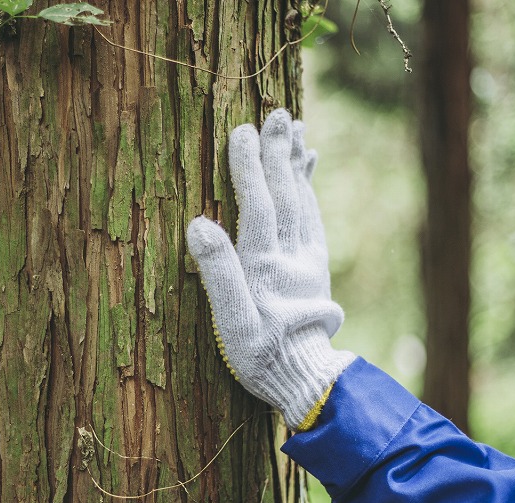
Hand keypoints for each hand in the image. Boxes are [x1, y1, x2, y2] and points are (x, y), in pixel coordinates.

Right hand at [187, 109, 353, 430]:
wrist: (305, 376)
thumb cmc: (260, 354)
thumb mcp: (231, 323)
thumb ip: (217, 272)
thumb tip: (198, 224)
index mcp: (265, 266)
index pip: (257, 206)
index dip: (249, 168)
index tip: (242, 131)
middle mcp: (291, 256)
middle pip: (285, 195)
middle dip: (278, 154)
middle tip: (277, 114)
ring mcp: (308, 259)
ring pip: (303, 202)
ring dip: (297, 165)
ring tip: (296, 131)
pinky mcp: (317, 266)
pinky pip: (314, 218)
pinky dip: (310, 189)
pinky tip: (308, 169)